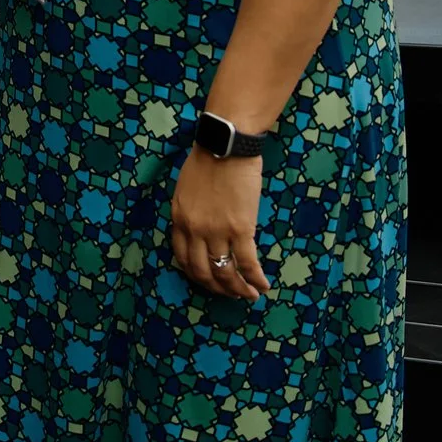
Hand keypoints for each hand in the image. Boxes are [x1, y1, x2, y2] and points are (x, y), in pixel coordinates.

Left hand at [168, 147, 270, 303]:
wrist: (226, 146)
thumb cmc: (207, 160)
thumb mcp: (185, 190)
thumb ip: (189, 213)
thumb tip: (198, 232)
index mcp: (179, 219)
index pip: (182, 258)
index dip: (196, 275)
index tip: (207, 281)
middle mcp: (194, 230)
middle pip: (202, 271)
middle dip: (216, 288)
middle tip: (229, 294)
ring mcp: (217, 231)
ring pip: (225, 272)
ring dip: (238, 289)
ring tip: (249, 295)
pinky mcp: (240, 229)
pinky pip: (247, 263)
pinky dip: (255, 278)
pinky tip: (262, 285)